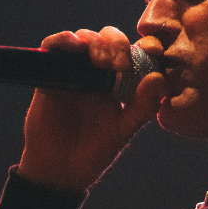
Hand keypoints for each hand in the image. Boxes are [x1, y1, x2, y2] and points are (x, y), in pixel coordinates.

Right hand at [16, 26, 164, 191]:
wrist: (60, 170)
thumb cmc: (95, 151)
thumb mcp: (124, 129)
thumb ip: (143, 106)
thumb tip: (158, 77)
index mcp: (119, 81)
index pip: (133, 52)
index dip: (142, 46)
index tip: (152, 51)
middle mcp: (96, 71)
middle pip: (108, 39)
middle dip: (117, 43)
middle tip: (121, 63)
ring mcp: (73, 71)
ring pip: (84, 38)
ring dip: (94, 41)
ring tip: (101, 61)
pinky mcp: (49, 74)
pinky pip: (53, 47)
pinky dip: (63, 40)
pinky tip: (75, 46)